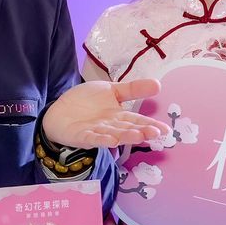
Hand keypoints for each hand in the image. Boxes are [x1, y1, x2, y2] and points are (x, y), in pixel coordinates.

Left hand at [41, 78, 165, 148]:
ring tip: (139, 136)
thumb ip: (133, 89)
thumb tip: (158, 84)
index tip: (166, 130)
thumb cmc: (87, 102)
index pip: (137, 120)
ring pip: (113, 134)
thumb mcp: (111, 90)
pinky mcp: (81, 136)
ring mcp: (96, 132)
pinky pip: (92, 138)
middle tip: (156, 134)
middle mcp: (110, 126)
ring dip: (125, 136)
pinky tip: (111, 140)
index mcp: (118, 115)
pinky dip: (101, 139)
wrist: (59, 110)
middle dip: (141, 131)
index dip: (151, 125)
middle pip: (127, 129)